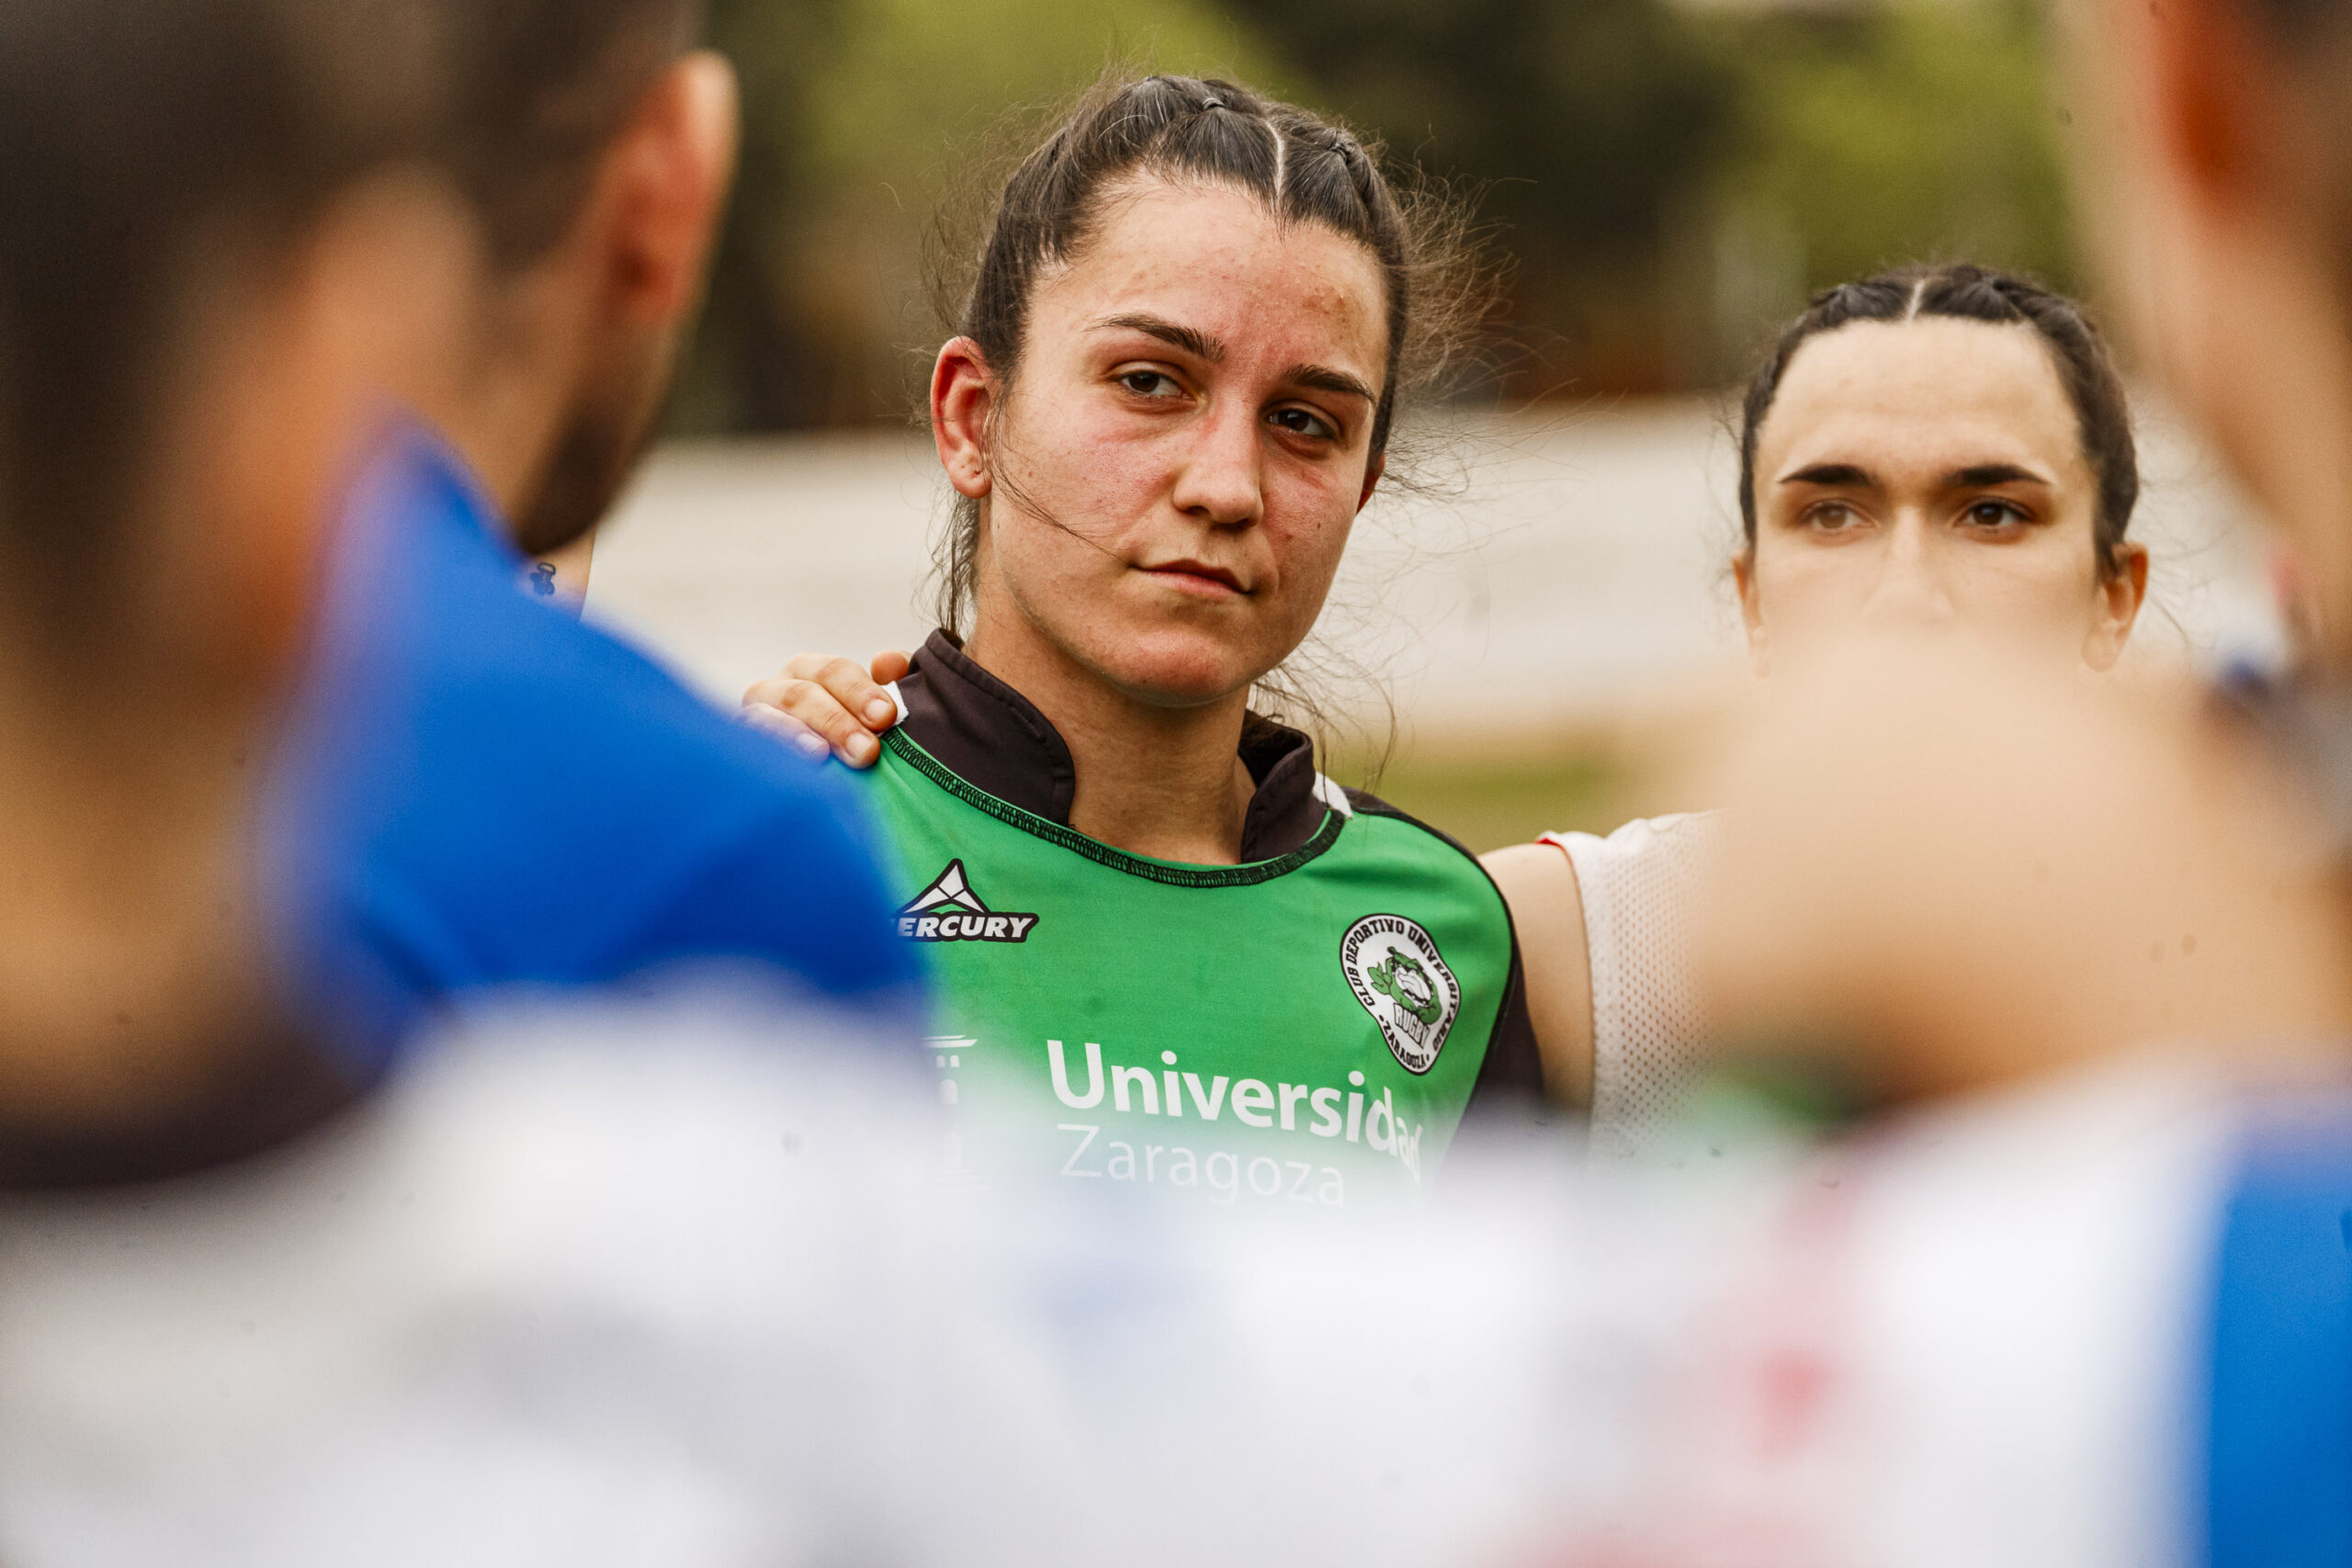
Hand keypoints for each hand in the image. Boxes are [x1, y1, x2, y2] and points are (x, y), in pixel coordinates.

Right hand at [740, 651, 910, 766]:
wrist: (815, 792)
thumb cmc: (857, 738)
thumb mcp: (879, 709)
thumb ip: (894, 682)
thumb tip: (887, 663)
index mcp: (813, 672)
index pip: (835, 672)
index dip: (860, 691)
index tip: (886, 716)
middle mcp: (779, 689)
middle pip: (802, 694)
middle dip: (836, 721)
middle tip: (867, 751)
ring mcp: (755, 718)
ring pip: (769, 717)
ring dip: (798, 735)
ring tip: (820, 755)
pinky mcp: (740, 749)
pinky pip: (749, 746)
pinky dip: (769, 753)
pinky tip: (789, 767)